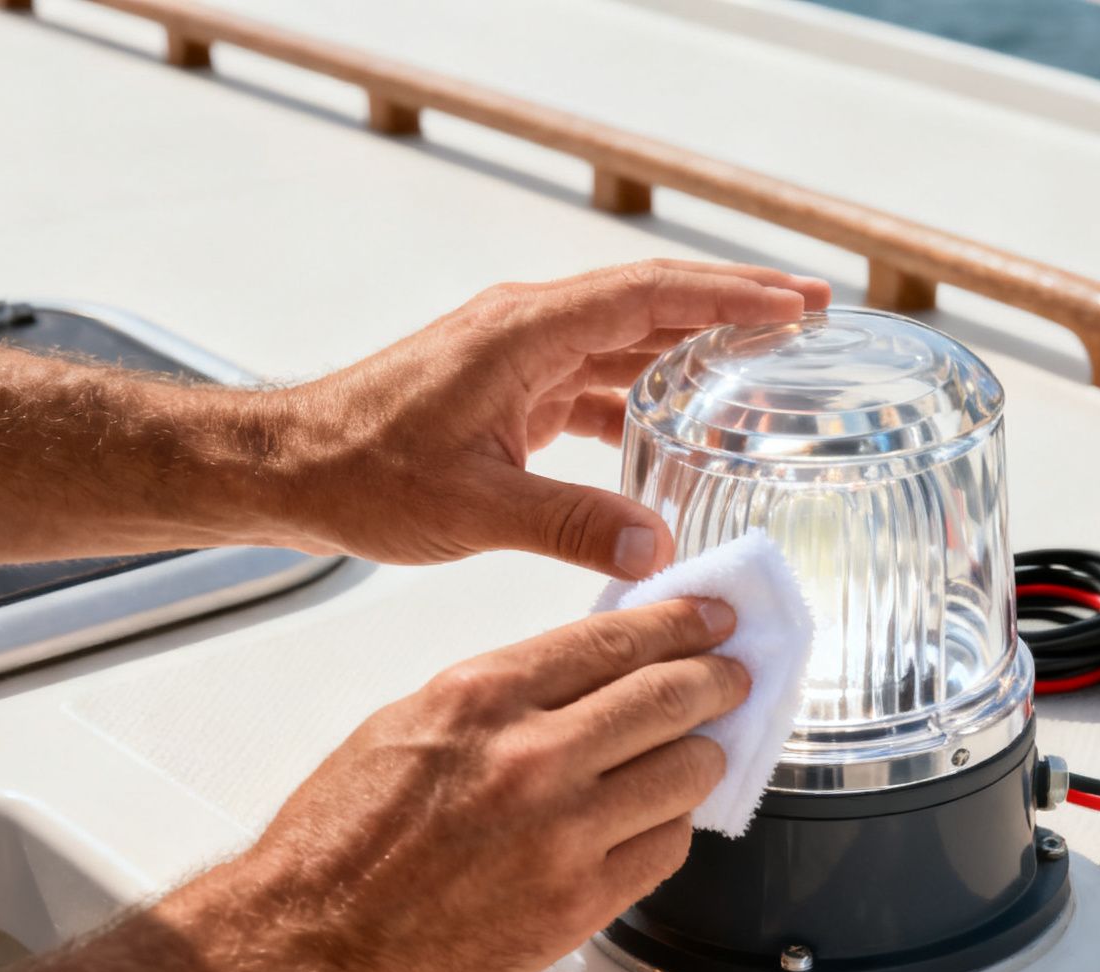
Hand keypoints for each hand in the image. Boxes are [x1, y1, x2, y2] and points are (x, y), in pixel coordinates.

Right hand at [217, 596, 747, 971]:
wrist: (311, 938)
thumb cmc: (344, 835)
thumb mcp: (414, 720)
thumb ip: (507, 693)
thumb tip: (587, 671)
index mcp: (486, 697)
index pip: (617, 640)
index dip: (682, 623)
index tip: (711, 619)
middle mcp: (534, 757)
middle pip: (670, 698)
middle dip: (717, 680)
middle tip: (735, 676)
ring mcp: (564, 834)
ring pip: (685, 773)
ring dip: (702, 756)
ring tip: (700, 751)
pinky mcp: (579, 903)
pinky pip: (665, 849)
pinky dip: (671, 827)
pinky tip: (658, 818)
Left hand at [272, 260, 829, 577]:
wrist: (288, 470)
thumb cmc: (360, 473)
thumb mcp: (474, 507)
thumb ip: (571, 523)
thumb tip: (654, 547)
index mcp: (525, 333)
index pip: (650, 296)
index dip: (729, 296)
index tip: (795, 303)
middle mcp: (528, 329)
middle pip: (652, 304)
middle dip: (733, 309)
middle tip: (811, 317)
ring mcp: (519, 356)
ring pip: (628, 342)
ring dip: (696, 353)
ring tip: (768, 368)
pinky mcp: (510, 389)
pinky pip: (598, 379)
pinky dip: (648, 395)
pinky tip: (684, 431)